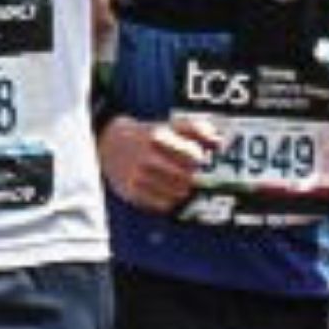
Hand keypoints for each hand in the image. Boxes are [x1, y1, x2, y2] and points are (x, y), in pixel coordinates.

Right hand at [99, 112, 219, 216]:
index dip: (199, 157)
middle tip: (188, 170)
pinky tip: (165, 189)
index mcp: (158, 136)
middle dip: (192, 175)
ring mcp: (138, 177)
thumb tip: (219, 142)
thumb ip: (197, 130)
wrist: (109, 144)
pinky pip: (162, 204)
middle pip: (187, 176)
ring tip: (177, 179)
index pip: (193, 155)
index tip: (196, 156)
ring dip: (183, 188)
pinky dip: (169, 199)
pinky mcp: (132, 193)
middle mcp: (147, 157)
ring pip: (177, 193)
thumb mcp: (170, 124)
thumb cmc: (148, 134)